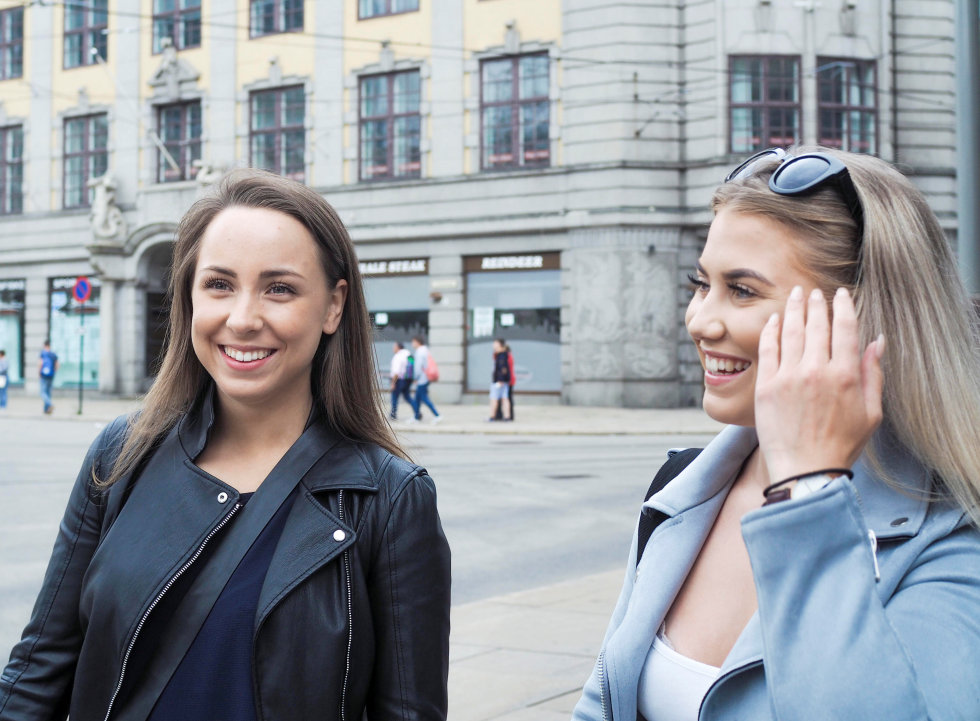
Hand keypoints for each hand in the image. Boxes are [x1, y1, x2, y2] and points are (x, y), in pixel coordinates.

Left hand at [755, 286, 884, 483]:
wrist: (805, 471)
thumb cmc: (841, 445)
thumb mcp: (871, 413)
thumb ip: (874, 375)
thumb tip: (877, 341)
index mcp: (846, 375)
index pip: (845, 329)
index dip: (844, 307)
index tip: (842, 295)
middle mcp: (817, 371)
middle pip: (817, 325)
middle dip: (817, 303)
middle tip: (816, 292)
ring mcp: (789, 377)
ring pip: (792, 331)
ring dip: (795, 309)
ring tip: (796, 295)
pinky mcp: (766, 386)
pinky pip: (768, 349)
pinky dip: (772, 330)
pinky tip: (775, 319)